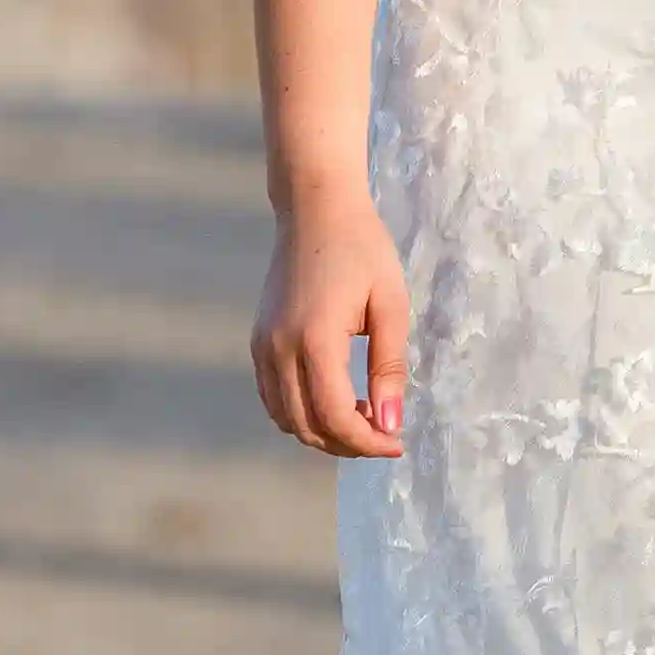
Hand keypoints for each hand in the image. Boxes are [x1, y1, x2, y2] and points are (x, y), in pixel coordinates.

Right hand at [252, 197, 408, 461]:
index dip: (367, 441)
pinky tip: (336, 403)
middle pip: (307, 425)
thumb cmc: (362, 250)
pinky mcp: (257, 341)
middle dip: (348, 444)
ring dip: (324, 433)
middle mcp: (278, 347)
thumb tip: (390, 423)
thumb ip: (389, 367)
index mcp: (314, 338)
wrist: (315, 210)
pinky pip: (273, 397)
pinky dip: (302, 414)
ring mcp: (262, 346)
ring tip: (364, 420)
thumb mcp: (391, 305)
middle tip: (385, 436)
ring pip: (286, 418)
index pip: (335, 415)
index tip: (397, 443)